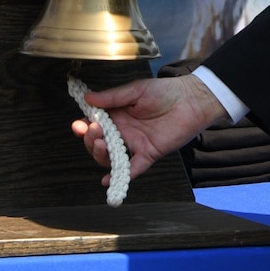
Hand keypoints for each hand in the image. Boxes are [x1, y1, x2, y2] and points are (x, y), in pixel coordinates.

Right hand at [69, 73, 226, 183]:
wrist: (191, 100)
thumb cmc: (165, 91)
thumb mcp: (136, 90)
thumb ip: (112, 97)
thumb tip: (87, 98)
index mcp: (117, 115)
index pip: (94, 124)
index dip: (84, 127)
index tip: (79, 125)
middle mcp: (123, 132)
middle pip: (99, 144)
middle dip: (91, 140)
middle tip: (93, 131)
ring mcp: (134, 144)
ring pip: (111, 157)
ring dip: (101, 154)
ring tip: (100, 144)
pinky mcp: (148, 154)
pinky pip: (132, 169)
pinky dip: (120, 176)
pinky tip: (108, 180)